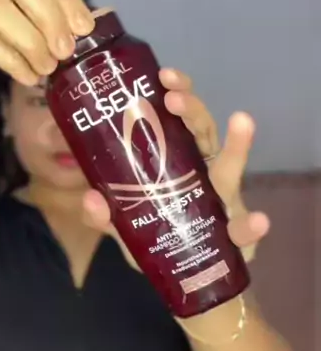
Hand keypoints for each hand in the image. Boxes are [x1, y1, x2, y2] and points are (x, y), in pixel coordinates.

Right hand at [0, 0, 93, 92]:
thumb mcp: (1, 24)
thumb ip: (34, 20)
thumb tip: (84, 29)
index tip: (84, 27)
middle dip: (51, 16)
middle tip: (66, 50)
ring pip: (0, 10)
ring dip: (32, 42)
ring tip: (47, 68)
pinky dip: (12, 60)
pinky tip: (27, 76)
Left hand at [83, 67, 269, 268]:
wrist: (188, 275)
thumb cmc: (159, 236)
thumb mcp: (126, 227)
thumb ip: (106, 217)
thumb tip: (91, 200)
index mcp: (173, 158)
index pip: (174, 117)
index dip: (173, 92)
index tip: (161, 74)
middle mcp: (201, 168)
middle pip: (200, 129)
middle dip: (191, 107)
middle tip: (173, 96)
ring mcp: (222, 196)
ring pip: (230, 163)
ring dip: (236, 143)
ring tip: (242, 121)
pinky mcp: (236, 229)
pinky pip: (244, 227)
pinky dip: (251, 225)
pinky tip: (260, 221)